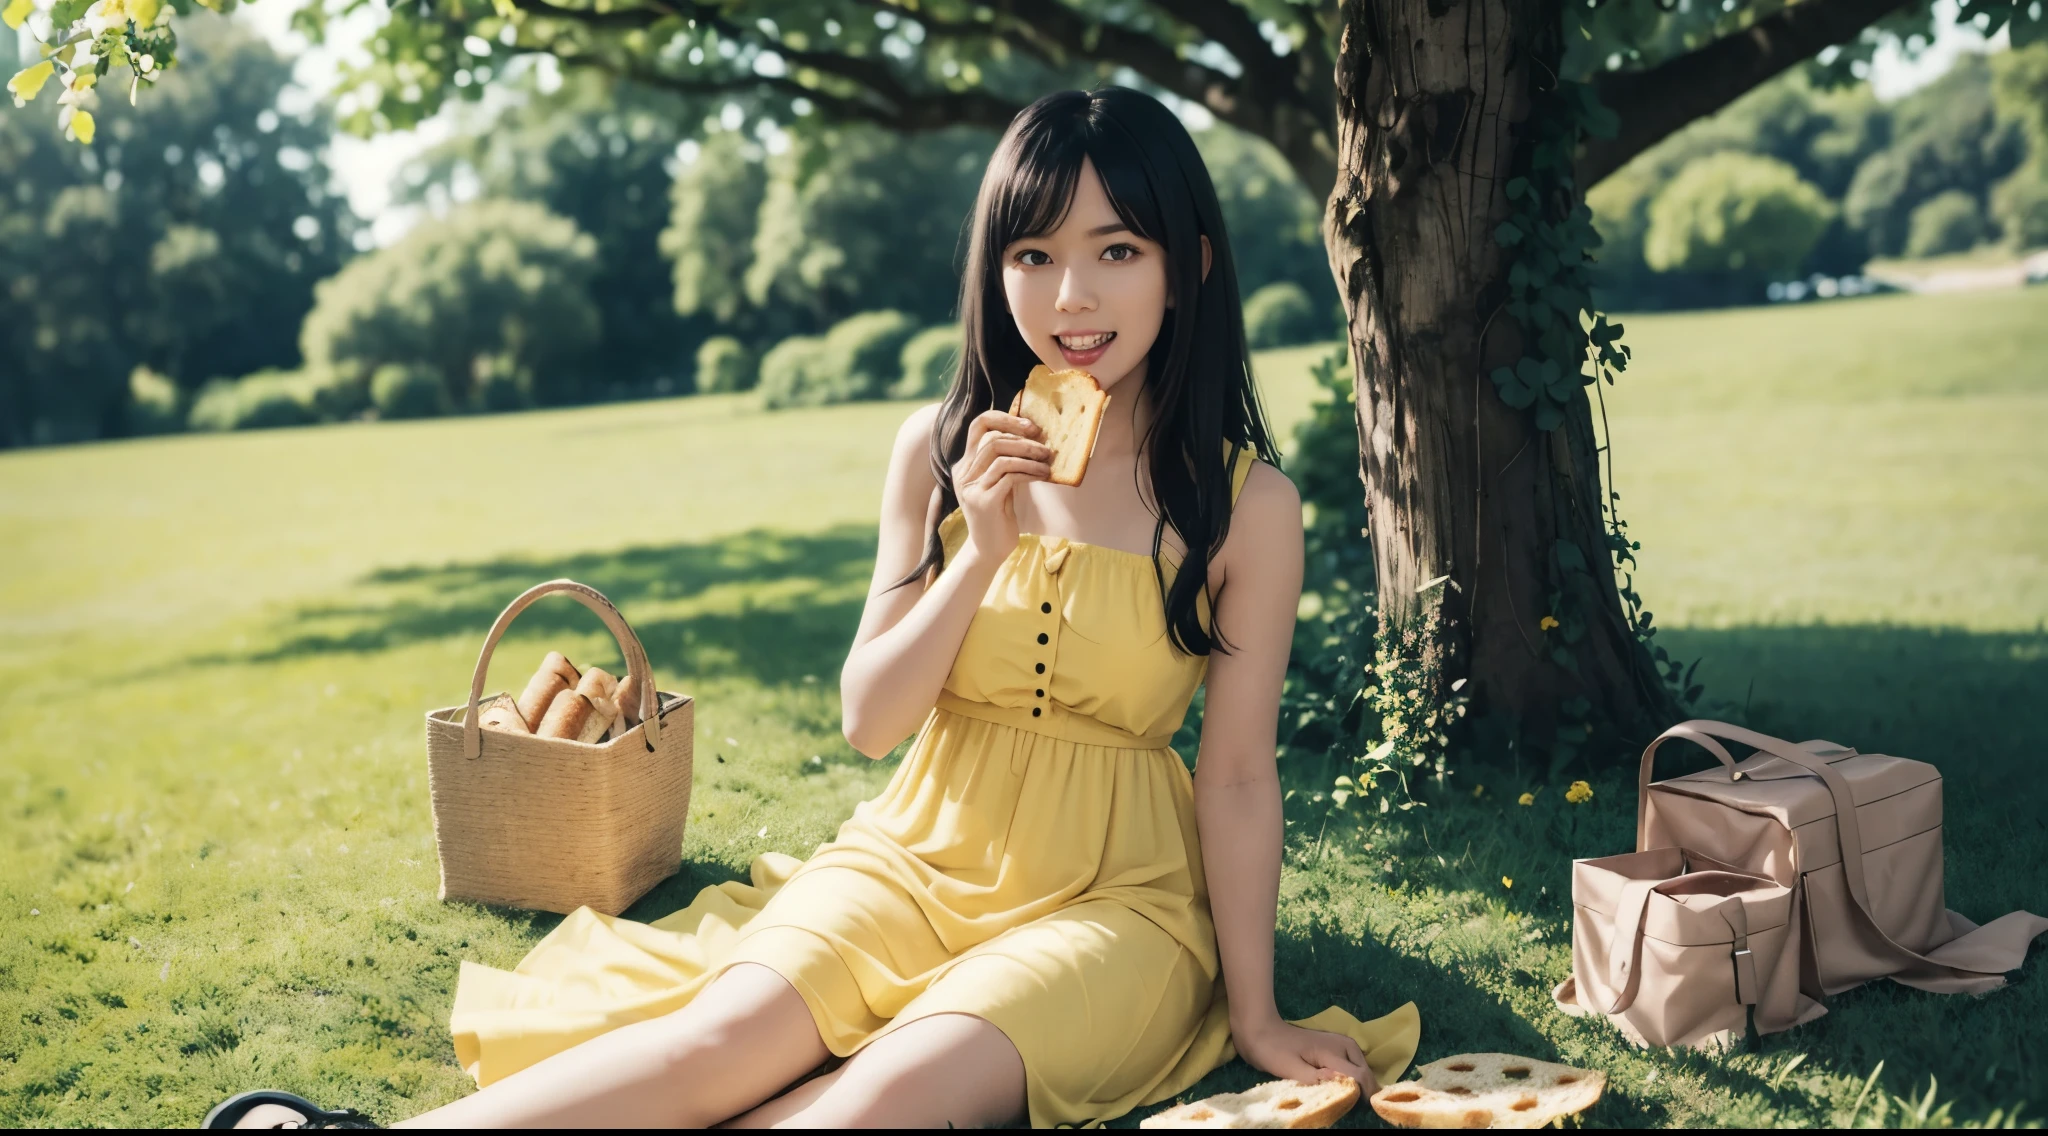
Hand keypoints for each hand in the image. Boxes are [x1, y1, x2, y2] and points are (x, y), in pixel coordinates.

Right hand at [950, 408, 1050, 564]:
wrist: (988, 550)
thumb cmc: (998, 515)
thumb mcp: (999, 482)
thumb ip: (1004, 460)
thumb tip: (1032, 435)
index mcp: (965, 464)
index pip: (979, 425)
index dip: (1005, 418)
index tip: (1030, 426)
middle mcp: (963, 472)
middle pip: (992, 438)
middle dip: (1023, 439)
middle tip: (1045, 447)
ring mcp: (971, 487)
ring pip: (1001, 456)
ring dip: (1029, 456)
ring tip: (1047, 463)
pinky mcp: (984, 502)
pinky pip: (1009, 476)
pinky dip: (1029, 472)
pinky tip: (1042, 475)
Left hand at [1231, 1017, 1377, 1094]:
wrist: (1262, 1031)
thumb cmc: (1274, 1051)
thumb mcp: (1292, 1069)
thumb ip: (1319, 1079)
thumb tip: (1345, 1085)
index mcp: (1334, 1051)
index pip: (1361, 1076)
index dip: (1363, 1095)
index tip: (1355, 1109)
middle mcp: (1343, 1045)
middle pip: (1365, 1072)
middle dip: (1362, 1090)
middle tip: (1350, 1106)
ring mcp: (1341, 1044)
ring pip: (1361, 1068)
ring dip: (1358, 1083)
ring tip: (1348, 1099)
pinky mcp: (1336, 1047)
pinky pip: (1352, 1064)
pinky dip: (1351, 1076)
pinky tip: (1342, 1086)